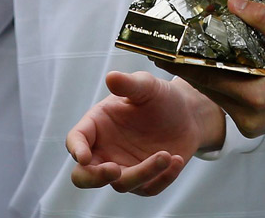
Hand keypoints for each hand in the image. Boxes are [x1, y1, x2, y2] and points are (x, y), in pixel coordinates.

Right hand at [67, 70, 223, 194]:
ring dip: (142, 173)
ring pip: (121, 183)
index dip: (76, 149)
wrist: (188, 113)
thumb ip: (129, 84)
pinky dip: (162, 178)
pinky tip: (176, 160)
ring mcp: (124, 168)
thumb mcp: (147, 86)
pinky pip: (148, 188)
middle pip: (85, 176)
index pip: (76, 140)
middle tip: (113, 170)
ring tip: (165, 155)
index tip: (84, 156)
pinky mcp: (145, 180)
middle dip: (94, 178)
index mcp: (97, 126)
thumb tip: (111, 77)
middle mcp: (105, 151)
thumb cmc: (161, 98)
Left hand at [162, 0, 264, 137]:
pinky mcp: (253, 126)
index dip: (183, 65)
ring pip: (216, 98)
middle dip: (187, 70)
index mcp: (256, 97)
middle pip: (208, 89)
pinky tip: (211, 71)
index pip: (209, 79)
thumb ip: (262, 18)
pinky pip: (228, 104)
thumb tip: (233, 2)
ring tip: (182, 58)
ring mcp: (249, 125)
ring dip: (202, 79)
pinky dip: (219, 87)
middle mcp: (248, 116)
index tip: (161, 53)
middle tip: (165, 52)